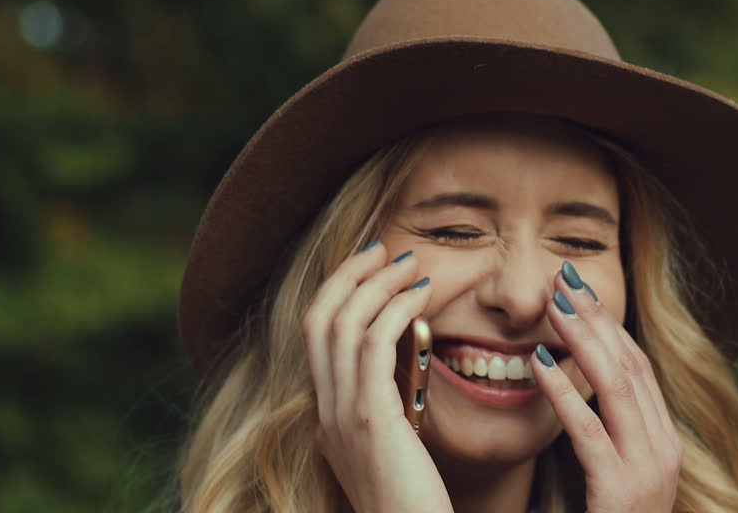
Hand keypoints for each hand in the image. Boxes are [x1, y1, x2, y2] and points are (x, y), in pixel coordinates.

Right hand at [302, 242, 453, 512]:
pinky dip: (394, 311)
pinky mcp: (369, 420)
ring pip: (342, 324)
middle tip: (386, 249)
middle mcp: (325, 413)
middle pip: (318, 318)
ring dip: (377, 284)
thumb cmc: (416, 502)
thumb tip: (406, 368)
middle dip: (351, 274)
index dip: (340, 291)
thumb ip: (388, 409)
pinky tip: (421, 297)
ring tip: (411, 264)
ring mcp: (342, 416)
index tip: (372, 266)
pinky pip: (372, 346)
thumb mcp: (394, 447)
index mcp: (328, 417)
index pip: (317, 336)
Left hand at [531, 262, 682, 512]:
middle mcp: (663, 449)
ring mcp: (648, 471)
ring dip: (583, 339)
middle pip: (631, 363)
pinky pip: (590, 431)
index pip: (637, 365)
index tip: (578, 287)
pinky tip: (537, 365)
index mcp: (661, 441)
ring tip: (552, 305)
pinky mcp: (620, 491)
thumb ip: (599, 431)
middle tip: (564, 276)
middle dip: (597, 316)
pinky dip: (564, 392)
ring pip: (618, 386)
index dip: (608, 322)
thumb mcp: (607, 474)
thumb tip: (566, 376)